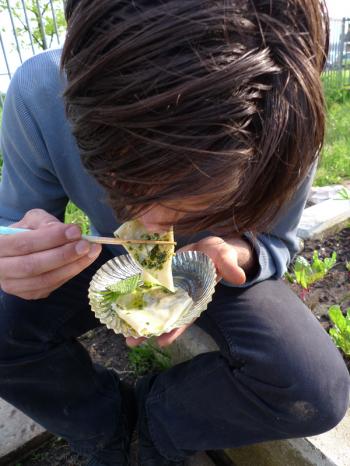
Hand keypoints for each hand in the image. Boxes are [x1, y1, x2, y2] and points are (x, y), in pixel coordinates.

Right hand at [0, 208, 101, 299]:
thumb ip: (46, 222)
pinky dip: (70, 274)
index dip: (51, 238)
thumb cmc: (26, 232)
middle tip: (86, 244)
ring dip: (72, 266)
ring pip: (45, 280)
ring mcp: (14, 286)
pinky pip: (52, 286)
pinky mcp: (29, 294)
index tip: (75, 230)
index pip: (24, 244)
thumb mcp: (32, 220)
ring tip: (91, 252)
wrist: (17, 251)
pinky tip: (84, 261)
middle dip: (63, 255)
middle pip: (33, 266)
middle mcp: (1, 270)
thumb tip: (68, 231)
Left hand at [126, 235, 254, 347]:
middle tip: (132, 342)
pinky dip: (136, 300)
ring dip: (139, 319)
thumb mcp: (224, 256)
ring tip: (123, 334)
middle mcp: (181, 296)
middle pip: (165, 316)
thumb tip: (239, 277)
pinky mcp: (158, 279)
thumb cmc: (217, 253)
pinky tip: (121, 309)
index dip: (176, 329)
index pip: (186, 316)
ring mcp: (169, 289)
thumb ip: (228, 265)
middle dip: (150, 330)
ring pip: (153, 307)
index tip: (163, 342)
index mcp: (197, 295)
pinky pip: (146, 291)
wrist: (206, 247)